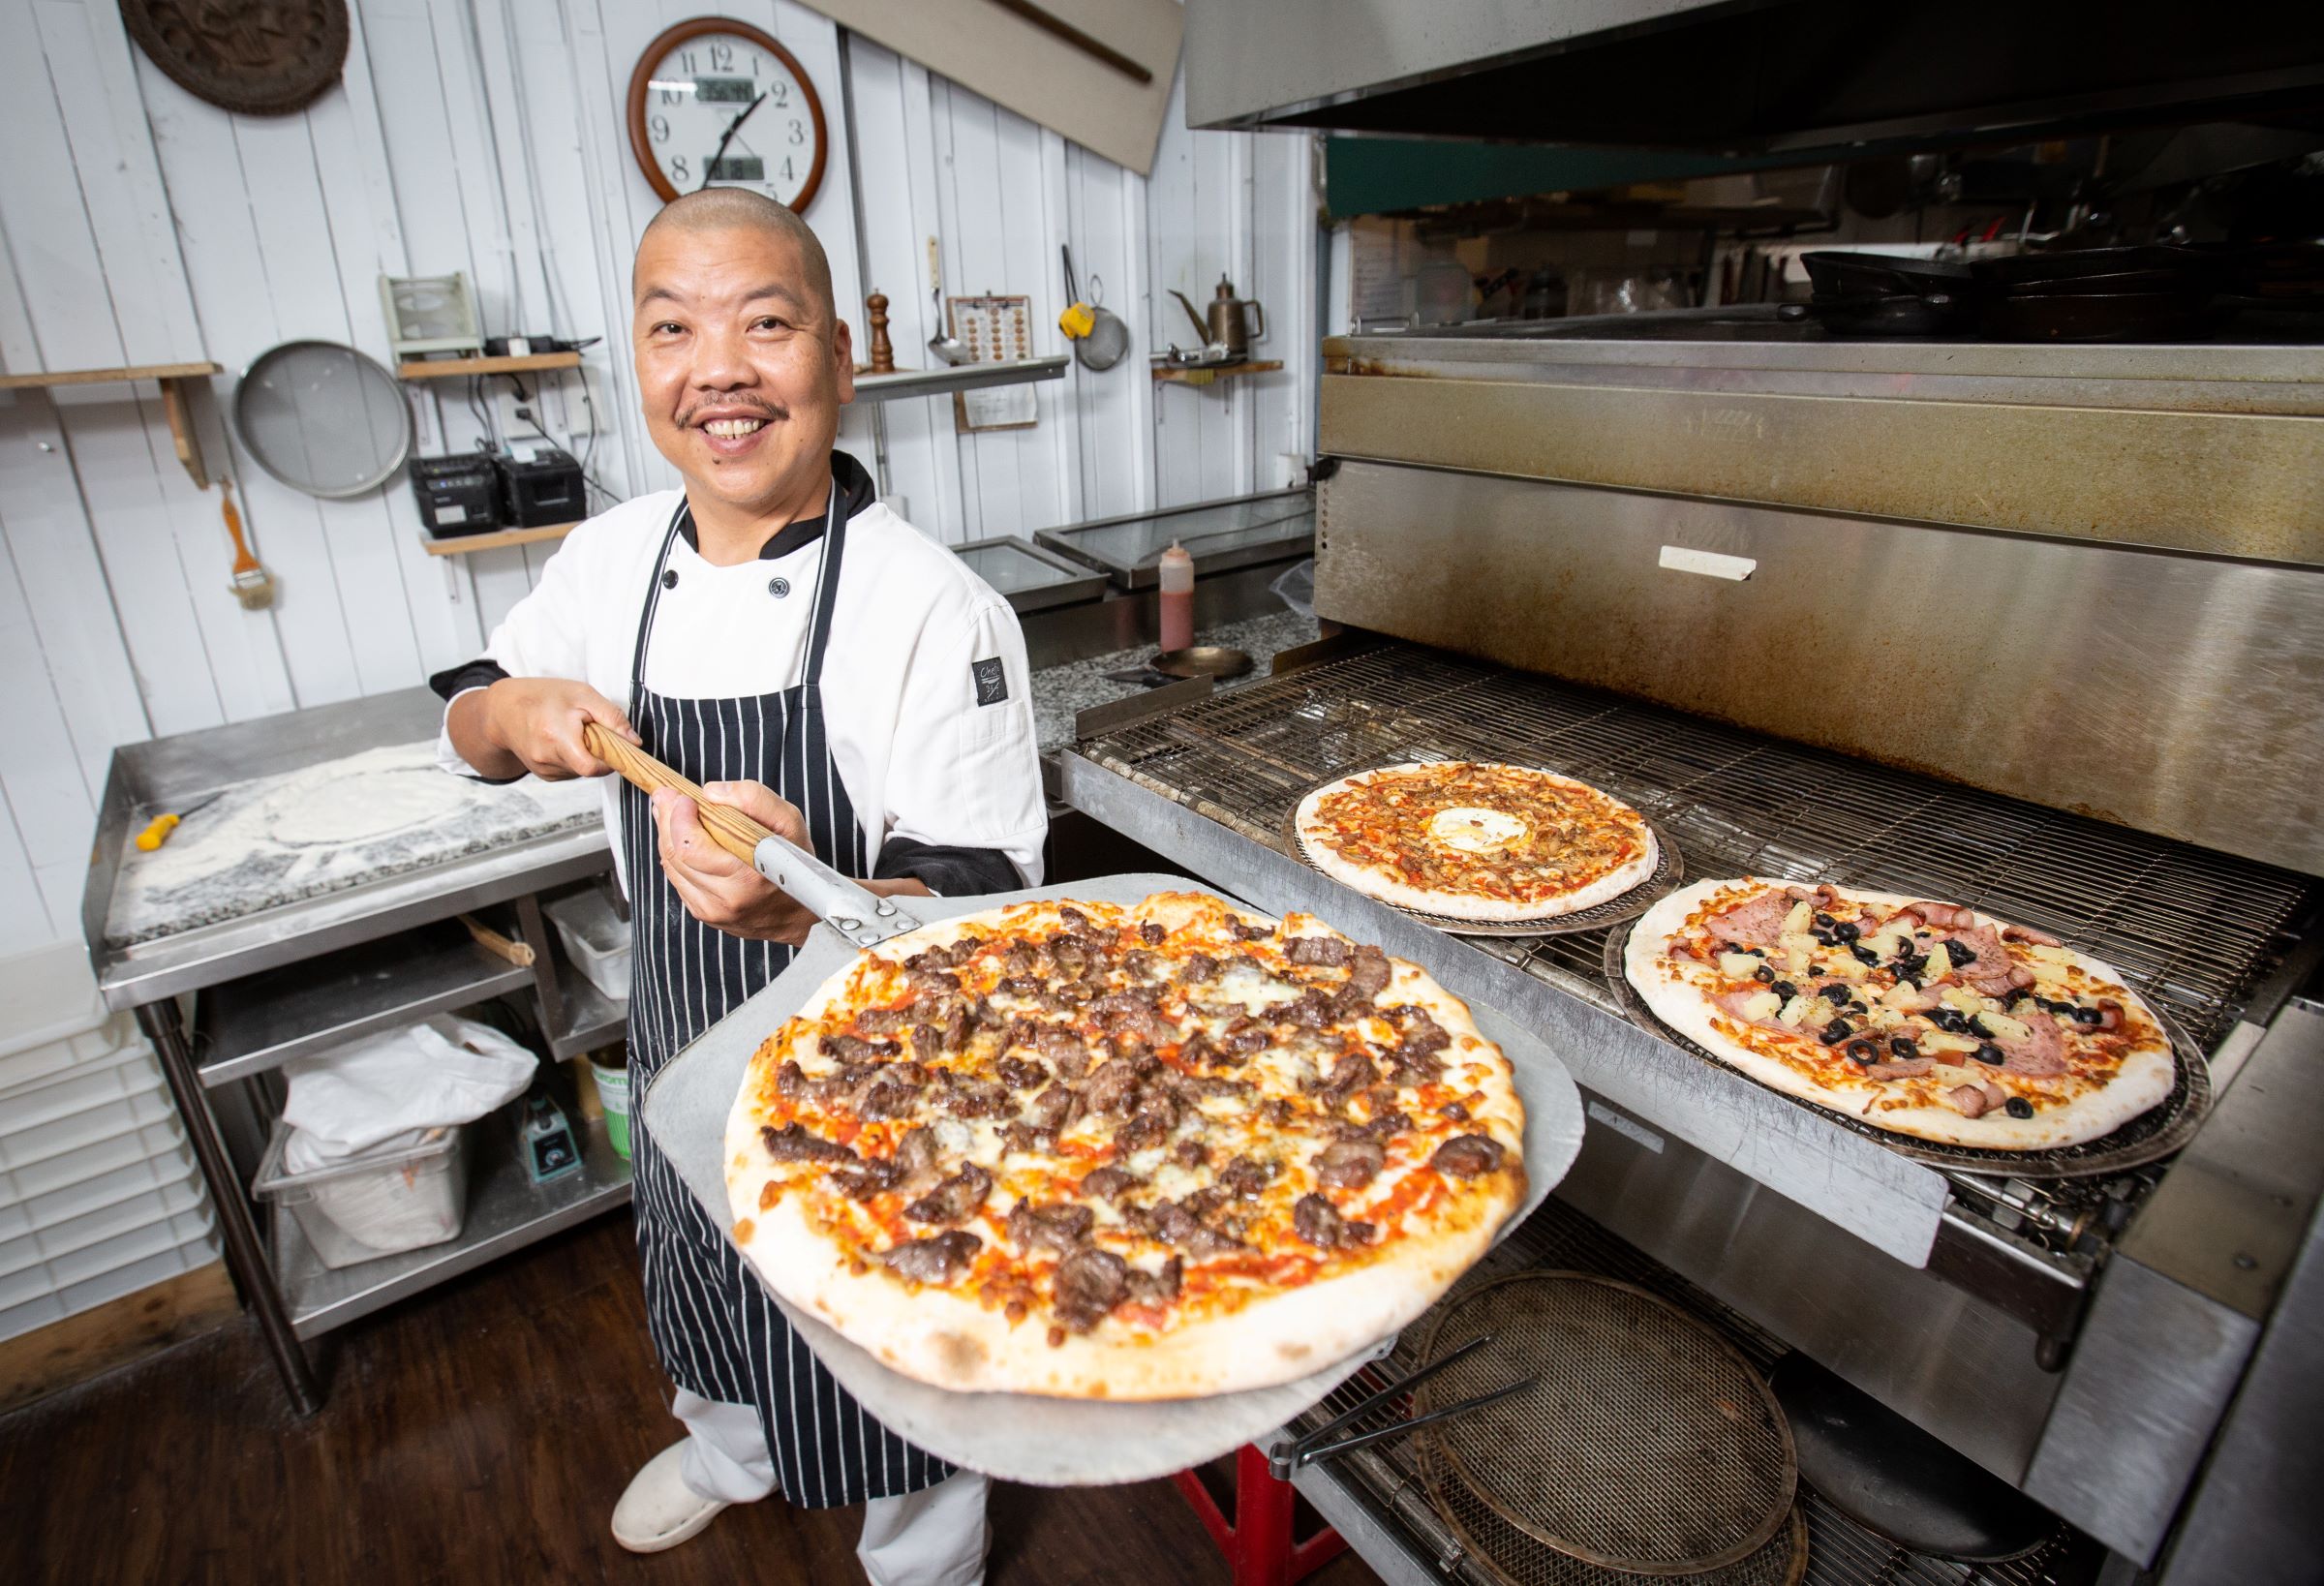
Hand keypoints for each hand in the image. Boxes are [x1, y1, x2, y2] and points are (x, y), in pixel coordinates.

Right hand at [472, 679, 638, 780]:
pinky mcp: (543, 775)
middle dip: (597, 752)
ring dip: (585, 754)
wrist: (503, 710)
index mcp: (556, 737)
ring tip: (572, 732)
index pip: (593, 767)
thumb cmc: (543, 697)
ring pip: (581, 770)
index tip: (614, 746)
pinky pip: (570, 771)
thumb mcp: (582, 694)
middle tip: (589, 730)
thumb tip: (634, 741)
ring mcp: (543, 770)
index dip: (609, 760)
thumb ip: (611, 717)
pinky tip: (563, 741)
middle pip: (589, 768)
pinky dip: (574, 758)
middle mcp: (546, 758)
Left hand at [651, 780, 930, 943]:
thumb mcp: (790, 822)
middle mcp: (724, 900)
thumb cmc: (797, 863)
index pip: (690, 847)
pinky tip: (682, 839)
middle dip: (666, 820)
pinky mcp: (703, 914)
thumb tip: (712, 792)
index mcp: (746, 878)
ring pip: (670, 867)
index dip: (678, 818)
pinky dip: (674, 856)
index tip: (680, 796)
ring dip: (666, 836)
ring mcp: (711, 911)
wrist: (802, 912)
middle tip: (666, 797)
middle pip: (674, 854)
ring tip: (670, 813)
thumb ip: (754, 799)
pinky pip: (677, 880)